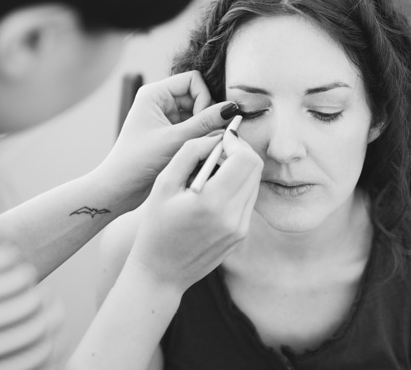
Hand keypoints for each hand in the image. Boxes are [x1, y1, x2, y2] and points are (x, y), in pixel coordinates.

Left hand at [100, 71, 239, 202]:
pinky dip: (199, 139)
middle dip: (206, 117)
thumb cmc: (137, 162)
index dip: (204, 98)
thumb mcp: (174, 140)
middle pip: (198, 97)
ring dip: (203, 130)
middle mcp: (160, 102)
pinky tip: (196, 154)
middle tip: (207, 138)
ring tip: (199, 149)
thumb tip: (232, 108)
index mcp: (154, 94)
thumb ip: (205, 124)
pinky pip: (194, 129)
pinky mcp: (170, 134)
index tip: (202, 122)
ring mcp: (165, 118)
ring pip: (198, 115)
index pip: (193, 80)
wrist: (118, 190)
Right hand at [127, 129, 261, 292]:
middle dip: (240, 151)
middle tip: (219, 148)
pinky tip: (215, 188)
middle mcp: (233, 217)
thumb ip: (190, 153)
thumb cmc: (156, 226)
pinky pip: (248, 199)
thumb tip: (216, 137)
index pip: (244, 159)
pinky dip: (237, 185)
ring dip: (239, 167)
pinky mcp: (241, 235)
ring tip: (213, 169)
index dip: (235, 142)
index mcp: (212, 202)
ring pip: (254, 182)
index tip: (220, 138)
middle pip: (255, 168)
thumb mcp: (164, 183)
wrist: (161, 273)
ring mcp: (240, 228)